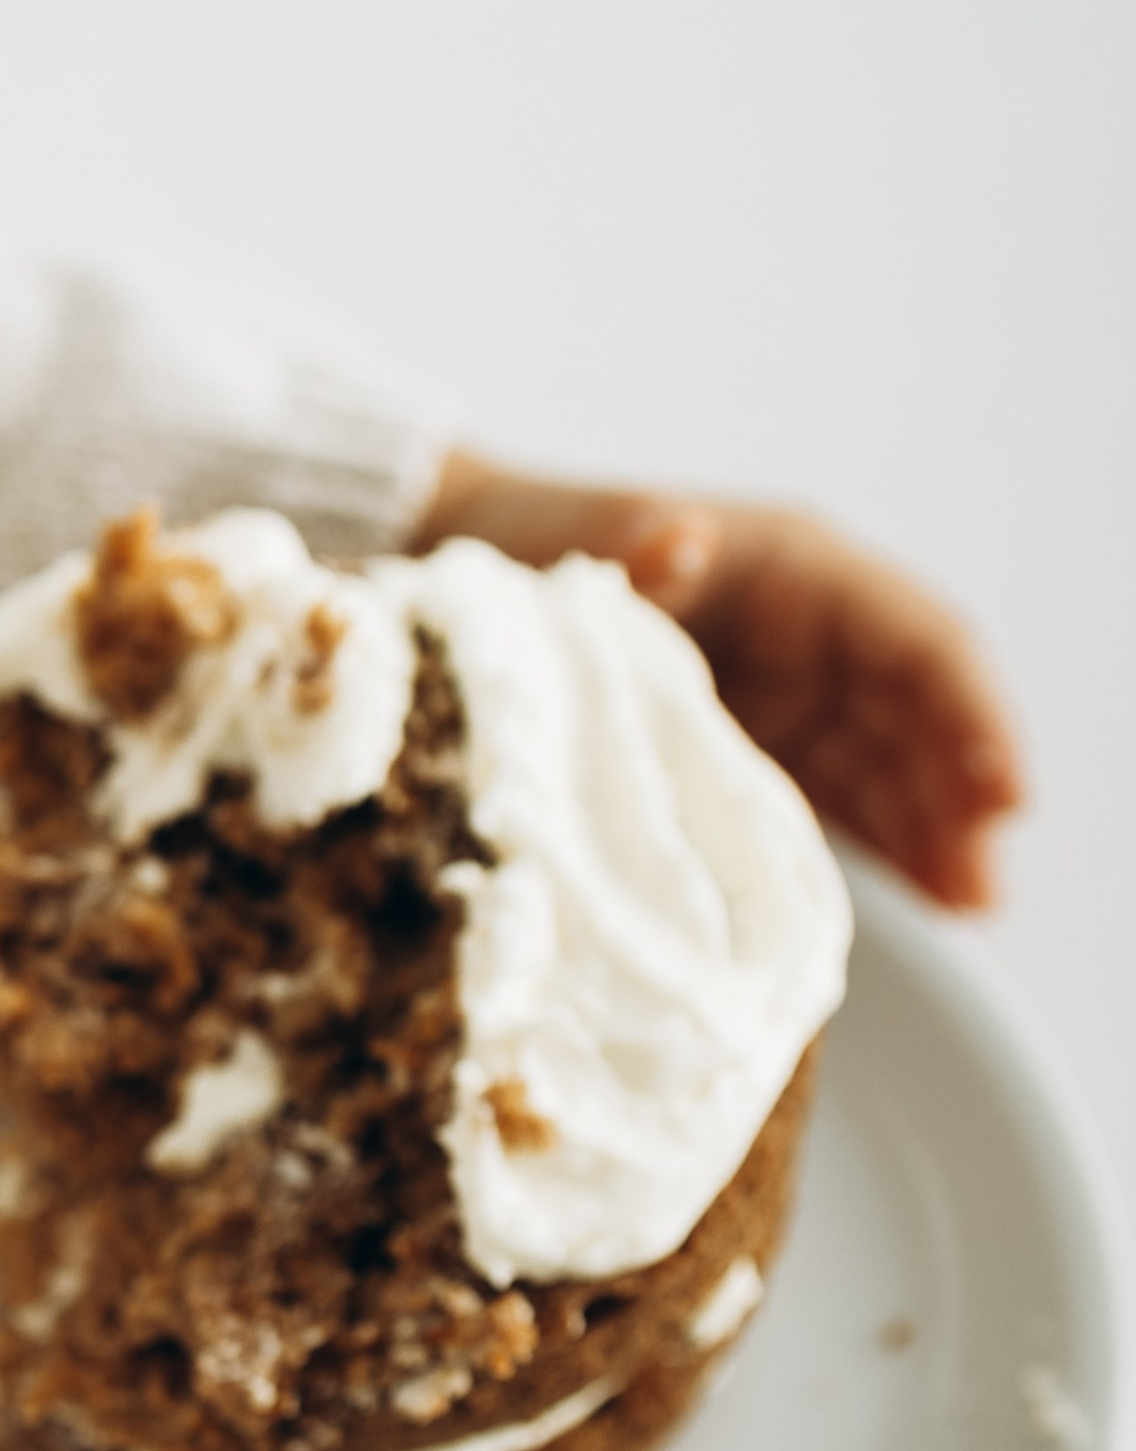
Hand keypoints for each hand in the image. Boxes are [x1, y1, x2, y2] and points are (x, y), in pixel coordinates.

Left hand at [420, 454, 1025, 909]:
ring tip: (961, 912)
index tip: (1001, 795)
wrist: (448, 564)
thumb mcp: (563, 543)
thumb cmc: (514, 544)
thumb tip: (683, 537)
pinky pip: (832, 794)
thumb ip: (628, 551)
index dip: (971, 713)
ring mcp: (782, 690)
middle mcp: (803, 628)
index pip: (915, 639)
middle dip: (957, 797)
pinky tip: (906, 907)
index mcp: (786, 569)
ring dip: (928, 831)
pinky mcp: (745, 746)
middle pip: (917, 714)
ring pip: (887, 762)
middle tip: (978, 891)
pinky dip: (869, 844)